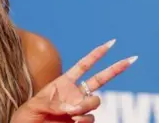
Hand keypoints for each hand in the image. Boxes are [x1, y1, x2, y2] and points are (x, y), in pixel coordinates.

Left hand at [10, 39, 136, 122]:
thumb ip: (54, 103)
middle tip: (131, 59)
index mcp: (62, 84)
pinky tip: (73, 122)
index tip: (111, 43)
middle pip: (100, 80)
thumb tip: (72, 107)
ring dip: (86, 105)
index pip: (83, 66)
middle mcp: (74, 95)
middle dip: (115, 69)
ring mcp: (79, 110)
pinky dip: (84, 119)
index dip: (96, 54)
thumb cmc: (26, 118)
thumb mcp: (35, 105)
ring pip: (95, 102)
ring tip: (71, 114)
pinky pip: (91, 118)